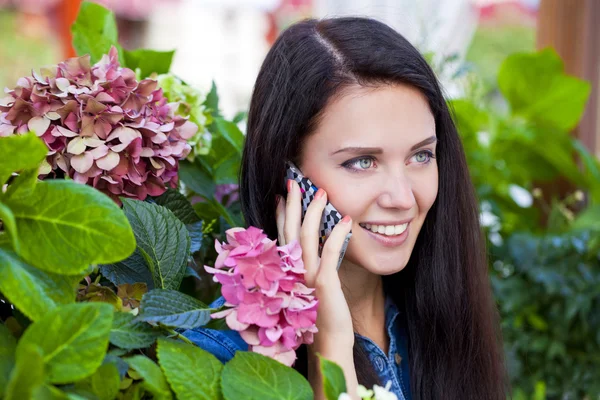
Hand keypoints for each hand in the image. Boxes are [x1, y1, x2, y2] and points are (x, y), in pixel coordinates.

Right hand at [276, 179, 354, 347]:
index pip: (281, 235)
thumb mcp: (309, 287)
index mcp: (288, 271)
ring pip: (306, 237)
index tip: (281, 194)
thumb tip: (309, 246)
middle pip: (289, 230)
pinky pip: (330, 254)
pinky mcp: (323, 285)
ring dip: (314, 212)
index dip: (280, 214)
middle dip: (292, 204)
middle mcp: (292, 272)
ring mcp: (306, 278)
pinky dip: (338, 234)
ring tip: (322, 192)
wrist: (328, 343)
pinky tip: (346, 220)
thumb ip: (307, 266)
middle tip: (294, 181)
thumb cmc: (320, 315)